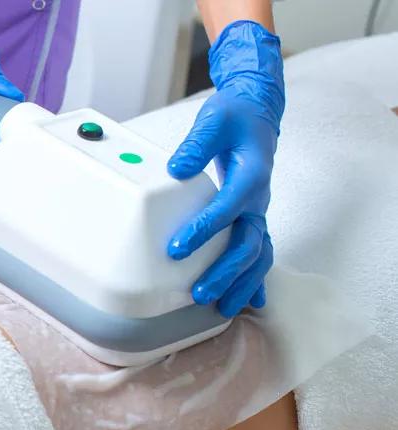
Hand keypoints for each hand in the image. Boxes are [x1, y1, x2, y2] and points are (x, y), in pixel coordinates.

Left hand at [167, 21, 284, 317]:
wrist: (256, 113)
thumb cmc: (233, 117)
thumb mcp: (214, 120)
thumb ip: (197, 145)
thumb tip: (176, 169)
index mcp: (251, 176)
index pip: (228, 208)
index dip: (204, 230)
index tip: (177, 248)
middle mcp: (259, 200)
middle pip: (248, 243)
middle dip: (225, 271)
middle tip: (200, 292)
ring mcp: (258, 212)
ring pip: (258, 255)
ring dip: (242, 283)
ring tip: (222, 308)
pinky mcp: (252, 219)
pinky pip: (259, 254)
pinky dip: (256, 280)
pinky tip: (250, 303)